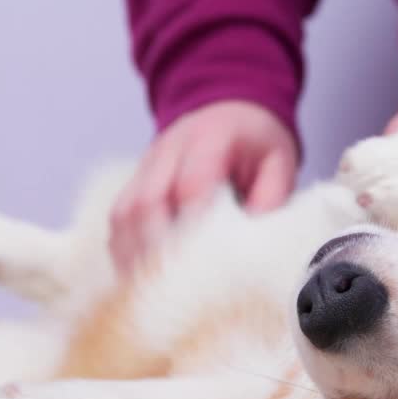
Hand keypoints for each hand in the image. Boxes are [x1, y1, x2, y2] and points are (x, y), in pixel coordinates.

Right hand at [110, 100, 297, 272]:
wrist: (228, 109)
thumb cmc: (255, 142)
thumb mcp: (279, 161)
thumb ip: (271, 197)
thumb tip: (253, 239)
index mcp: (210, 139)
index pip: (190, 184)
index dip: (191, 226)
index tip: (201, 264)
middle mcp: (169, 149)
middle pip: (147, 202)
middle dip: (157, 248)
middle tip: (173, 287)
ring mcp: (146, 165)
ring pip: (124, 212)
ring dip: (135, 253)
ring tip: (151, 289)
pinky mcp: (135, 182)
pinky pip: (118, 218)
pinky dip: (124, 249)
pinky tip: (139, 275)